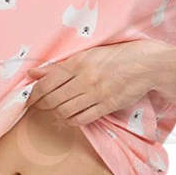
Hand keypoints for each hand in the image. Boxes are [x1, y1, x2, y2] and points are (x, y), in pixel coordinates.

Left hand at [24, 39, 168, 125]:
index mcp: (78, 62)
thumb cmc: (115, 56)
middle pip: (53, 99)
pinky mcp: (108, 105)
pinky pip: (82, 119)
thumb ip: (59, 66)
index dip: (34, 94)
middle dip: (42, 105)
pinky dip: (72, 120)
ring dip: (57, 113)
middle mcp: (86, 78)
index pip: (47, 82)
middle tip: (39, 106)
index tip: (29, 99)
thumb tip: (32, 73)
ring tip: (55, 111)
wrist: (146, 64)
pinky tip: (70, 117)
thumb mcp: (87, 54)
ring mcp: (97, 93)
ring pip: (66, 111)